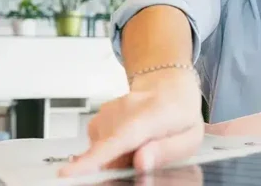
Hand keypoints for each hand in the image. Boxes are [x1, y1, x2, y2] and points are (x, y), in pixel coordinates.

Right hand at [59, 69, 203, 176]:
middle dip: (124, 164)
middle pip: (108, 153)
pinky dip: (112, 152)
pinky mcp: (97, 121)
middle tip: (148, 152)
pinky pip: (99, 148)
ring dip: (119, 158)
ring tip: (142, 144)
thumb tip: (142, 163)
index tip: (71, 172)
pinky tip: (129, 142)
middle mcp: (123, 111)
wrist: (168, 87)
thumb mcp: (190, 138)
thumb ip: (167, 152)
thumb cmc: (179, 113)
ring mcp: (107, 114)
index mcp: (150, 115)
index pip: (118, 139)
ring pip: (103, 153)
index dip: (94, 159)